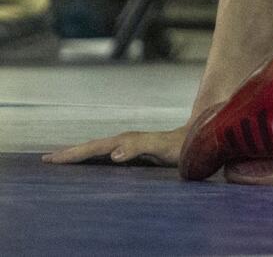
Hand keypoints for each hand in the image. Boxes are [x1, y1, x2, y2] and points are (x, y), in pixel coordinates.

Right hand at [43, 125, 187, 167]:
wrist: (195, 139)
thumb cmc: (180, 146)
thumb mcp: (161, 147)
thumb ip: (139, 147)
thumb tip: (113, 154)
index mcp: (126, 141)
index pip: (94, 148)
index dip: (73, 154)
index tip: (52, 159)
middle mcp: (124, 141)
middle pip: (91, 147)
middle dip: (69, 153)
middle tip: (45, 159)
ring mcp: (127, 146)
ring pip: (97, 150)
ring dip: (78, 154)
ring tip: (59, 159)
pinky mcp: (132, 152)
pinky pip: (106, 154)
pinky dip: (91, 158)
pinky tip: (87, 164)